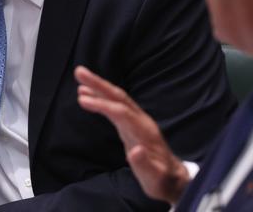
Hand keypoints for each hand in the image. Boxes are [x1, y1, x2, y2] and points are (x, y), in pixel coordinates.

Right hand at [75, 66, 189, 202]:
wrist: (173, 178)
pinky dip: (102, 97)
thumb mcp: (154, 178)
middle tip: (79, 71)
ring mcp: (137, 121)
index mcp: (145, 132)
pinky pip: (116, 105)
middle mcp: (141, 121)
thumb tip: (135, 151)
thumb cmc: (162, 180)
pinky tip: (89, 94)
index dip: (102, 105)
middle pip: (119, 97)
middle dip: (99, 84)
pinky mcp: (132, 124)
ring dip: (99, 86)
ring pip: (117, 98)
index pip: (121, 112)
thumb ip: (144, 165)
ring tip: (80, 77)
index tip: (82, 99)